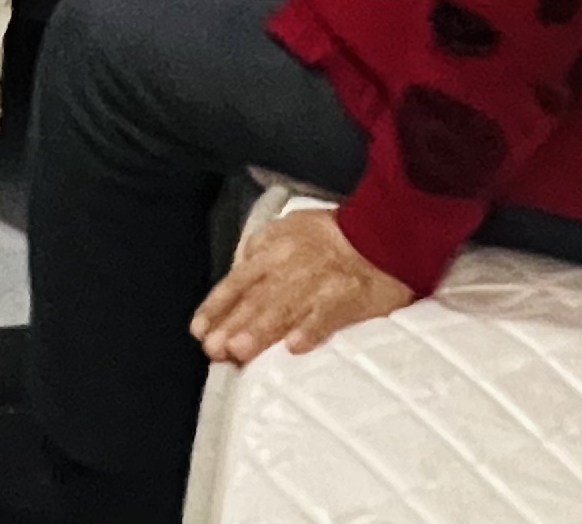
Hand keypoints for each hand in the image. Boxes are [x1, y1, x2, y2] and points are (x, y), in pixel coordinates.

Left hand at [193, 206, 414, 367]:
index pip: (237, 281)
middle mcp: (290, 266)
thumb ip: (258, 253)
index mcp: (272, 250)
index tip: (200, 332)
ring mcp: (319, 283)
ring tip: (241, 351)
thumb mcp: (285, 230)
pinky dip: (311, 330)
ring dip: (261, 330)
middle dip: (233, 325)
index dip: (217, 307)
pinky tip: (295, 348)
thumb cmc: (328, 236)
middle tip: (215, 350)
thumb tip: (235, 272)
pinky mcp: (348, 298)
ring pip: (285, 309)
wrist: (381, 232)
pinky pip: (327, 315)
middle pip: (257, 299)